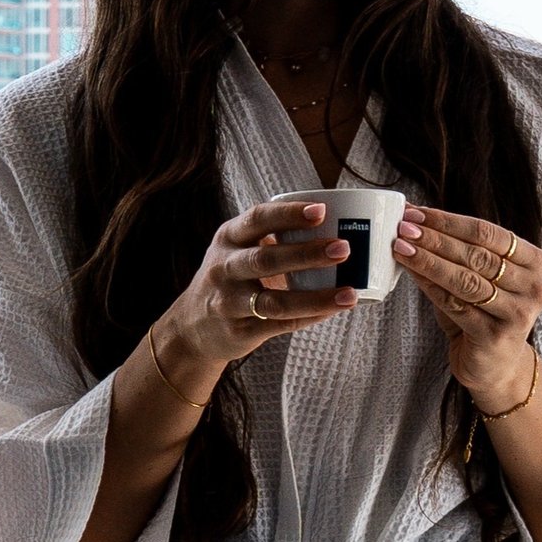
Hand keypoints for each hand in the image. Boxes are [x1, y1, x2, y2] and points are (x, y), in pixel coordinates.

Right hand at [165, 199, 359, 369]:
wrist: (193, 326)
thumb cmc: (232, 278)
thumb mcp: (238, 249)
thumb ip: (274, 238)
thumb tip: (338, 226)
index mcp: (228, 238)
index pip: (257, 219)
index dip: (289, 214)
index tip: (321, 210)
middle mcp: (223, 268)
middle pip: (265, 259)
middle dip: (307, 253)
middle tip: (343, 248)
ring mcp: (228, 302)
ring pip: (274, 301)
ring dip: (315, 297)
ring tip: (349, 293)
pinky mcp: (238, 331)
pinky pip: (279, 324)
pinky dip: (309, 317)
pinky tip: (333, 310)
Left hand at [392, 203, 541, 408]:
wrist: (495, 366)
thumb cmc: (484, 314)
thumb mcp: (480, 277)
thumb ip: (459, 252)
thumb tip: (416, 221)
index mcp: (535, 262)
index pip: (489, 233)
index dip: (450, 221)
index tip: (418, 212)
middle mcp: (534, 287)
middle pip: (477, 254)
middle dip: (436, 237)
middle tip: (405, 226)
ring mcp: (518, 313)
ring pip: (466, 279)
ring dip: (429, 259)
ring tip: (402, 246)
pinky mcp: (496, 336)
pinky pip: (456, 305)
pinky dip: (430, 286)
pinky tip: (411, 272)